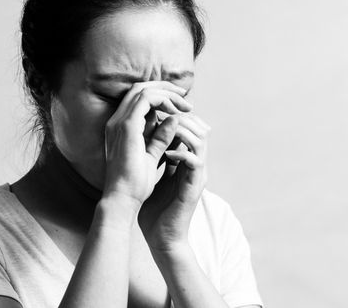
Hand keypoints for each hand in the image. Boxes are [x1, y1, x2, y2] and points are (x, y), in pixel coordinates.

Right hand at [101, 82, 191, 210]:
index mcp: (120, 127)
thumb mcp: (152, 154)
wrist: (125, 198)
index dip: (160, 94)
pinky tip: (177, 111)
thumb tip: (174, 120)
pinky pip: (146, 100)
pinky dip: (164, 101)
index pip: (138, 98)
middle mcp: (116, 121)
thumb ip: (160, 137)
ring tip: (185, 104)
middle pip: (139, 88)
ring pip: (143, 90)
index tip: (180, 103)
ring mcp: (119, 122)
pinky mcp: (127, 127)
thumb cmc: (136, 182)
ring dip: (167, 93)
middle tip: (185, 95)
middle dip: (165, 88)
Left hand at [137, 112, 209, 251]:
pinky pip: (195, 161)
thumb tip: (147, 131)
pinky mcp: (195, 187)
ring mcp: (197, 175)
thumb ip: (155, 152)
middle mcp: (195, 164)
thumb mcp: (153, 173)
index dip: (176, 115)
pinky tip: (167, 153)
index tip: (156, 111)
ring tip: (164, 129)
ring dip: (182, 130)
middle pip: (199, 128)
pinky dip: (181, 152)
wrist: (160, 236)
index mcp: (186, 159)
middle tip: (161, 114)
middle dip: (180, 117)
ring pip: (200, 140)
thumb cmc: (154, 208)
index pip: (189, 127)